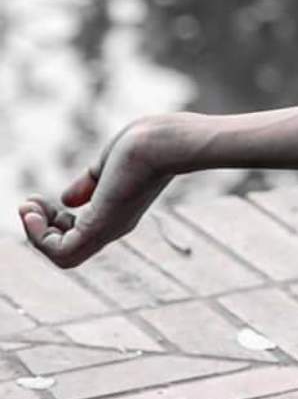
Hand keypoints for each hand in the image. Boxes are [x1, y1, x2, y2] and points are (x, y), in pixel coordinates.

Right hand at [18, 118, 174, 267]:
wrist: (167, 142)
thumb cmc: (145, 144)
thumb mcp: (108, 167)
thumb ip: (89, 185)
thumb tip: (66, 200)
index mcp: (115, 212)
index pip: (75, 235)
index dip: (51, 221)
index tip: (40, 199)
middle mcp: (112, 226)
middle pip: (67, 251)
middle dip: (38, 229)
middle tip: (29, 203)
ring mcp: (108, 228)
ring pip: (64, 257)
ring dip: (36, 234)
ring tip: (29, 206)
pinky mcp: (101, 226)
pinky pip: (63, 252)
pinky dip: (40, 237)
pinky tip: (34, 210)